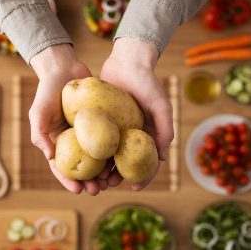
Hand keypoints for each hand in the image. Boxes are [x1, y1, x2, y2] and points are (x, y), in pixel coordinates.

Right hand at [29, 44, 106, 194]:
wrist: (65, 68)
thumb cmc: (48, 90)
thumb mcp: (38, 112)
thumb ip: (39, 134)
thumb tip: (50, 157)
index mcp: (58, 142)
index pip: (61, 167)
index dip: (68, 180)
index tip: (78, 190)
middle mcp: (73, 141)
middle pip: (81, 167)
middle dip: (88, 182)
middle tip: (97, 190)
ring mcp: (88, 133)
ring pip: (97, 158)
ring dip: (103, 172)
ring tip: (110, 182)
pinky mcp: (101, 124)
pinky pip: (108, 140)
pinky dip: (113, 153)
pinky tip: (121, 162)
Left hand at [100, 38, 173, 190]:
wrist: (127, 61)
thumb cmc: (147, 83)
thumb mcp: (161, 106)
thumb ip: (165, 129)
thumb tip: (163, 158)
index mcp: (147, 135)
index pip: (147, 161)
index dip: (143, 177)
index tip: (134, 188)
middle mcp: (131, 135)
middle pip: (125, 162)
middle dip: (118, 176)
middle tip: (109, 184)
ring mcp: (116, 129)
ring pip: (109, 154)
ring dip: (103, 168)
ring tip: (96, 177)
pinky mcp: (102, 121)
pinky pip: (97, 139)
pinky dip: (93, 151)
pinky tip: (85, 160)